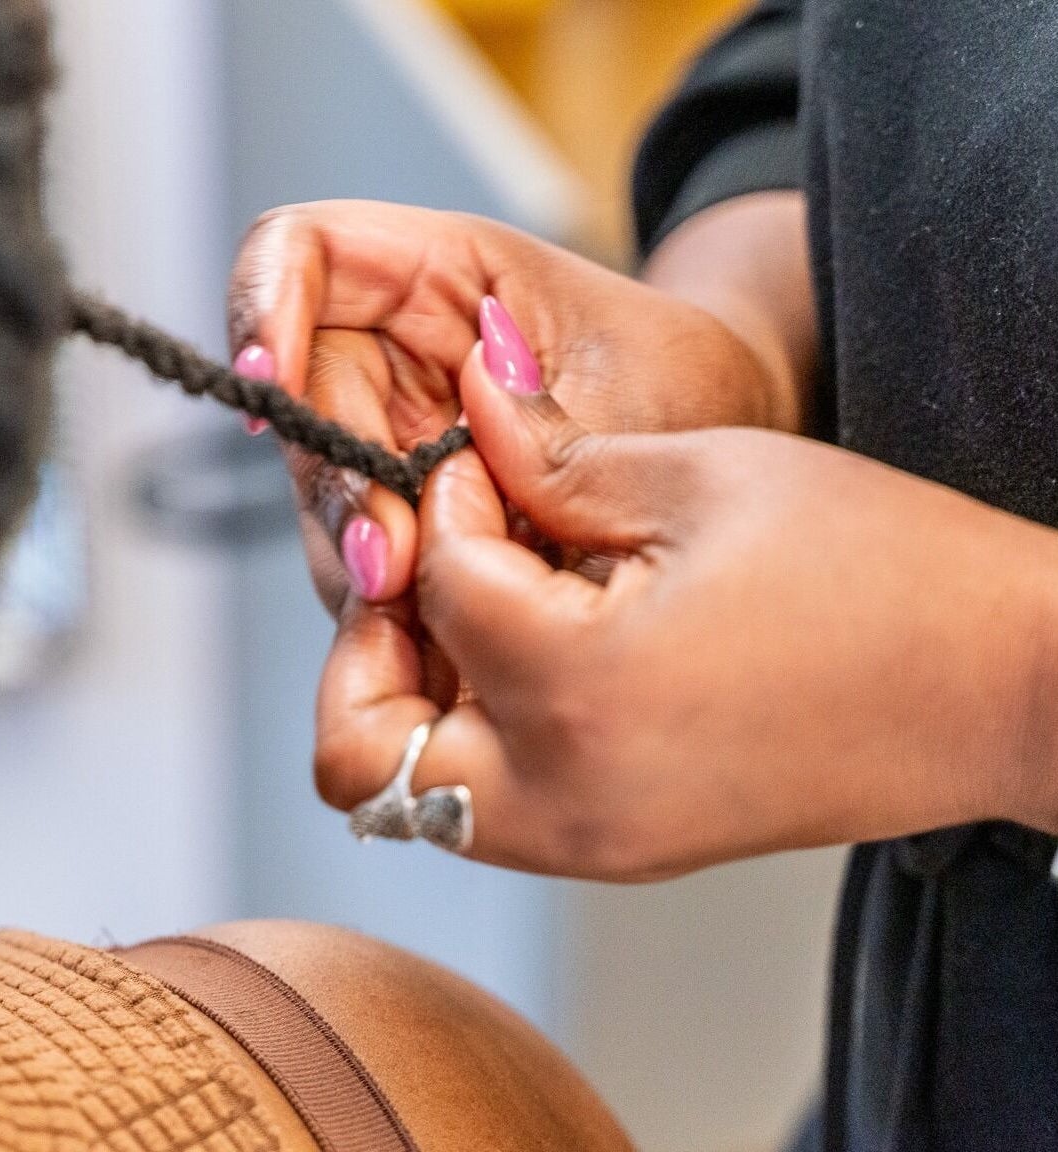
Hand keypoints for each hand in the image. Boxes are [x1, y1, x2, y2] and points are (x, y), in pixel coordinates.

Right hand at [226, 198, 804, 615]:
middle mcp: (392, 352)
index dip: (262, 304)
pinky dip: (393, 606)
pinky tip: (449, 633)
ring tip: (439, 615)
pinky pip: (359, 561)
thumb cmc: (686, 390)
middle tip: (391, 568)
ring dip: (363, 560)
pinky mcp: (396, 513)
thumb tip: (415, 505)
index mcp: (439, 275)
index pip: (299, 251)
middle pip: (297, 399)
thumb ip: (533, 444)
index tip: (270, 381)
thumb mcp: (632, 399)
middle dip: (337, 484)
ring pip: (319, 496)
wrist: (723, 452)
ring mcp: (385, 435)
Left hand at [314, 357, 1057, 879]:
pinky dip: (473, 730)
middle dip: (365, 643)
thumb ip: (552, 455)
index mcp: (573, 692)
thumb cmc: (886, 572)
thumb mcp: (705, 478)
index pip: (431, 583)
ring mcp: (589, 843)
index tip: (488, 457)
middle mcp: (559, 798)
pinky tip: (533, 644)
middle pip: (354, 754)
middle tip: (425, 560)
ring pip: (411, 791)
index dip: (446, 499)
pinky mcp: (620, 848)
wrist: (1008, 688)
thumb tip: (467, 400)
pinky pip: (488, 803)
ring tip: (479, 596)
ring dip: (413, 691)